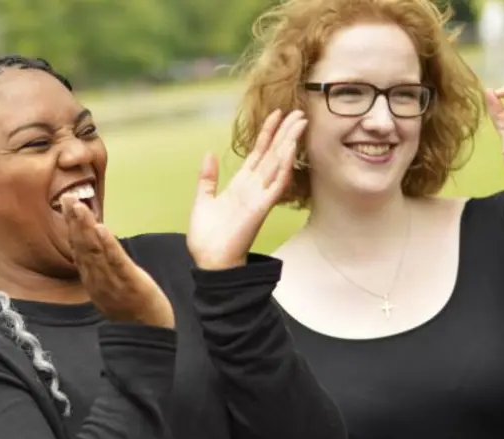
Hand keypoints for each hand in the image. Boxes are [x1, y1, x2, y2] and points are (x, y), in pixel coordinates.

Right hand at [62, 195, 173, 328]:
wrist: (148, 334)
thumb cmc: (131, 310)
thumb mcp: (110, 288)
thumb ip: (100, 268)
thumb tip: (94, 247)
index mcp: (92, 280)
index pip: (78, 249)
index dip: (71, 227)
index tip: (66, 206)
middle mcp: (96, 280)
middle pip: (82, 247)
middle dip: (74, 221)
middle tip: (68, 198)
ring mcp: (111, 282)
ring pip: (94, 252)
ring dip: (85, 228)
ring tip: (80, 207)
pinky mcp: (129, 283)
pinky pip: (115, 261)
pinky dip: (107, 244)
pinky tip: (100, 228)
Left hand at [188, 109, 305, 269]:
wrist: (210, 261)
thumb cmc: (207, 237)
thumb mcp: (203, 200)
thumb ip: (207, 178)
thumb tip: (208, 154)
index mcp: (241, 185)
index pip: (258, 154)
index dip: (267, 134)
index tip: (276, 114)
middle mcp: (253, 188)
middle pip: (273, 154)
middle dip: (285, 132)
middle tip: (299, 112)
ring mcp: (259, 197)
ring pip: (278, 164)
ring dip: (289, 143)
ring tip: (300, 122)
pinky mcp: (261, 208)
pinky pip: (276, 185)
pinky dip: (284, 167)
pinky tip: (290, 149)